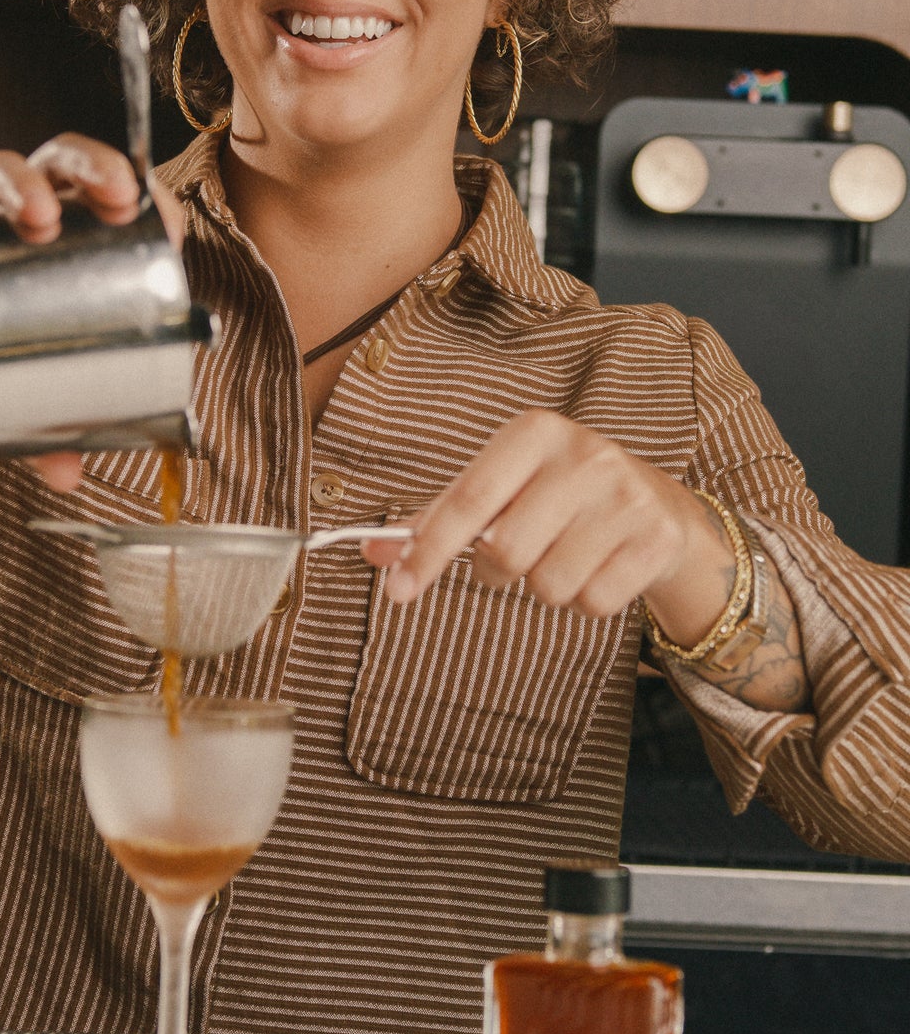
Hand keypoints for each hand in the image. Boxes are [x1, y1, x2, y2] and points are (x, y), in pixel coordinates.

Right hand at [0, 134, 185, 492]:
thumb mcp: (16, 386)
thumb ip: (42, 425)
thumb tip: (68, 474)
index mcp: (58, 234)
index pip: (107, 191)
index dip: (140, 196)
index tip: (162, 224)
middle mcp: (10, 214)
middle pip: (59, 163)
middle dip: (93, 170)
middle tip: (115, 197)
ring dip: (21, 185)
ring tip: (40, 215)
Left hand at [362, 409, 731, 638]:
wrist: (660, 506)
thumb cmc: (559, 496)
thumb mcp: (504, 488)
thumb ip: (439, 518)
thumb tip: (372, 551)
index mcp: (535, 431)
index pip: (468, 499)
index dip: (428, 550)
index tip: (398, 590)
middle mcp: (585, 455)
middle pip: (505, 551)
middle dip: (497, 571)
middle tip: (512, 559)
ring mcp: (626, 496)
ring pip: (548, 585)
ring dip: (545, 587)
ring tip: (566, 553)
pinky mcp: (657, 539)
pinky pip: (593, 602)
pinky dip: (586, 599)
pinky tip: (600, 566)